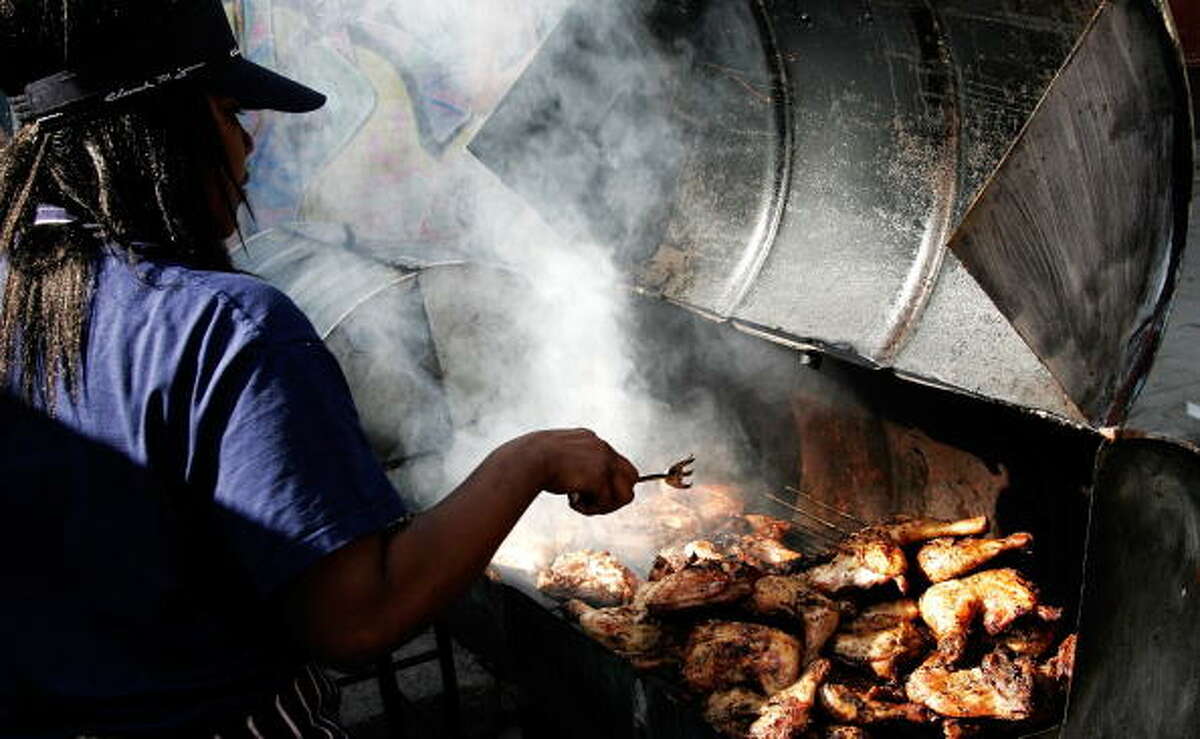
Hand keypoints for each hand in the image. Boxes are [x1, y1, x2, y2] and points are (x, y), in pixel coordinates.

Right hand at [518, 428, 637, 514]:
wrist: (527, 459)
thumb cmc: (532, 461)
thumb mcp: (555, 455)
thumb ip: (572, 462)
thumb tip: (579, 481)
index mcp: (590, 439)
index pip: (616, 462)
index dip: (607, 482)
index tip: (589, 492)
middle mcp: (602, 446)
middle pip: (632, 476)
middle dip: (615, 496)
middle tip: (592, 503)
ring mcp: (604, 460)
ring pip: (625, 494)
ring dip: (605, 505)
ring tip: (581, 504)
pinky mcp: (600, 476)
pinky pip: (606, 502)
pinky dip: (590, 509)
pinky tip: (571, 501)